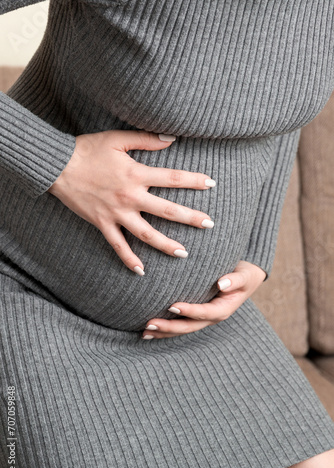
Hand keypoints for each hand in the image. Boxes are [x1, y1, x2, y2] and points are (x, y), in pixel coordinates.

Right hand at [48, 130, 215, 274]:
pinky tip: (141, 270)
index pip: (172, 178)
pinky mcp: (102, 224)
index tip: (212, 184)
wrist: (57, 166)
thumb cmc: (87, 149)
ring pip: (146, 234)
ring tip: (184, 253)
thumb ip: (146, 140)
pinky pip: (118, 246)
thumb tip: (172, 139)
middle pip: (166, 210)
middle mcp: (130, 197)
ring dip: (166, 244)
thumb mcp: (117, 139)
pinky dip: (129, 259)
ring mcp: (116, 213)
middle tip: (209, 224)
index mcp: (136, 174)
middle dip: (190, 217)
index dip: (194, 180)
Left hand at [142, 260, 266, 338]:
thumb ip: (236, 280)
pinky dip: (165, 328)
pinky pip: (180, 324)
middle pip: (188, 326)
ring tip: (145, 332)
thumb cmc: (245, 273)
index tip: (172, 305)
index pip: (204, 312)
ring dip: (164, 332)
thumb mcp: (245, 275)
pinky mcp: (196, 316)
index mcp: (223, 309)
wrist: (246, 277)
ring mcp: (203, 319)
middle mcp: (211, 317)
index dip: (189, 311)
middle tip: (150, 324)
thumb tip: (222, 283)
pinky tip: (148, 330)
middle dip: (169, 327)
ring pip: (182, 329)